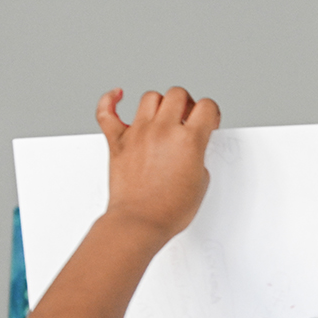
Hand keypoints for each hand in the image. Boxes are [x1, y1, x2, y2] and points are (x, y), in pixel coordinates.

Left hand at [96, 87, 219, 242]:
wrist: (140, 222)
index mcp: (189, 140)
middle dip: (187, 103)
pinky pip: (106, 112)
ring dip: (160, 103)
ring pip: (150, 97)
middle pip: (177, 94)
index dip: (211, 112)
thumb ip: (197, 155)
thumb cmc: (170, 210)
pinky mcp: (117, 142)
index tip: (209, 120)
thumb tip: (189, 148)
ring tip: (162, 115)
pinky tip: (117, 96)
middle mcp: (163, 130)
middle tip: (187, 116)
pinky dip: (110, 100)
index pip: (207, 106)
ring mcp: (138, 133)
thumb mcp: (201, 181)